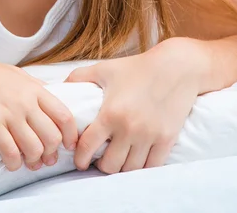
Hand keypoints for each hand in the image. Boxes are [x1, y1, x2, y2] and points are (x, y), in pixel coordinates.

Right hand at [0, 54, 78, 171]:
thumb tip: (51, 93)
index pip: (64, 115)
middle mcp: (24, 100)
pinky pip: (10, 152)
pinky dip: (14, 163)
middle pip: (52, 136)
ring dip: (33, 161)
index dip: (71, 135)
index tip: (68, 145)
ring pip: (34, 148)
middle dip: (52, 153)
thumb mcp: (12, 73)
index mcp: (32, 88)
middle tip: (45, 158)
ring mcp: (7, 112)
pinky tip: (11, 162)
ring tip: (28, 162)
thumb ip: (33, 84)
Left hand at [65, 38, 200, 173]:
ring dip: (120, 168)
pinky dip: (141, 167)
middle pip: (110, 166)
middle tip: (97, 160)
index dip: (80, 158)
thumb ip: (79, 77)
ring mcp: (150, 136)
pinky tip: (135, 160)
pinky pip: (151, 166)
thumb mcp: (104, 68)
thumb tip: (61, 86)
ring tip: (115, 161)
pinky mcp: (167, 140)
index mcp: (110, 113)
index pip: (88, 146)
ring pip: (130, 169)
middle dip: (100, 166)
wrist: (175, 68)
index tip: (79, 160)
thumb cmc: (137, 68)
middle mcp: (129, 129)